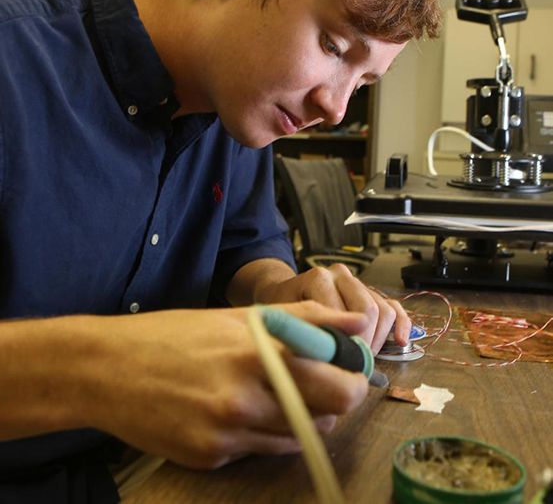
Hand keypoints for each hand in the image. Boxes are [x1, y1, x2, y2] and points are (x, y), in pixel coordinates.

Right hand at [86, 302, 368, 468]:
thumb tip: (356, 325)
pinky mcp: (209, 459)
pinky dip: (264, 431)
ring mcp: (226, 435)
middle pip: (328, 416)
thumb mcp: (237, 315)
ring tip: (276, 390)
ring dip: (301, 415)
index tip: (348, 367)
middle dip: (335, 399)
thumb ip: (304, 317)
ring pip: (297, 437)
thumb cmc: (172, 334)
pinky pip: (260, 450)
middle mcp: (245, 401)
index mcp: (256, 355)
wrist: (106, 370)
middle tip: (321, 382)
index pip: (338, 384)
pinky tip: (241, 408)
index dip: (353, 376)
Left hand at [255, 263, 410, 353]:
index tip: (343, 365)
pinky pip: (394, 307)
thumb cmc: (283, 308)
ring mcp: (358, 282)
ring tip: (366, 358)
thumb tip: (334, 357)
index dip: (349, 343)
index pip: (346, 313)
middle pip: (369, 310)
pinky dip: (402, 325)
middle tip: (357, 364)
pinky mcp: (371, 291)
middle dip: (367, 342)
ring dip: (380, 338)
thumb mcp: (287, 318)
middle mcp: (341, 275)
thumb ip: (309, 331)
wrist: (282, 291)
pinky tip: (401, 342)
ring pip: (384, 310)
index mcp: (320, 278)